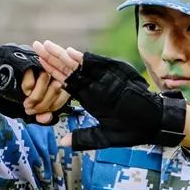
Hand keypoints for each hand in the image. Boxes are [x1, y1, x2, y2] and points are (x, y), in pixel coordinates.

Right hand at [0, 44, 68, 122]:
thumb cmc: (5, 97)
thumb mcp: (24, 108)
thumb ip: (38, 114)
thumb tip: (48, 119)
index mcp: (47, 78)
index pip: (62, 90)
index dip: (56, 105)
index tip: (45, 115)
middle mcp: (42, 65)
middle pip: (56, 83)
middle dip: (46, 102)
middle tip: (34, 111)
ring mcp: (31, 58)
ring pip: (45, 76)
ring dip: (38, 95)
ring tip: (27, 105)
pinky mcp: (20, 56)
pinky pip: (30, 69)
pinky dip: (29, 85)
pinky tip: (23, 93)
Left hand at [34, 40, 185, 150]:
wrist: (154, 124)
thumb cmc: (131, 130)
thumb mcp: (103, 137)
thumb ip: (83, 138)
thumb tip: (62, 143)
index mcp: (89, 97)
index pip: (66, 82)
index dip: (51, 72)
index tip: (37, 63)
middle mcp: (94, 85)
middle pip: (68, 70)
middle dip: (51, 58)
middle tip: (35, 46)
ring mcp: (104, 79)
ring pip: (79, 66)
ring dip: (62, 55)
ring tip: (46, 45)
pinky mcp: (116, 75)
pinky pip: (97, 66)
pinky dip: (84, 60)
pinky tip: (70, 53)